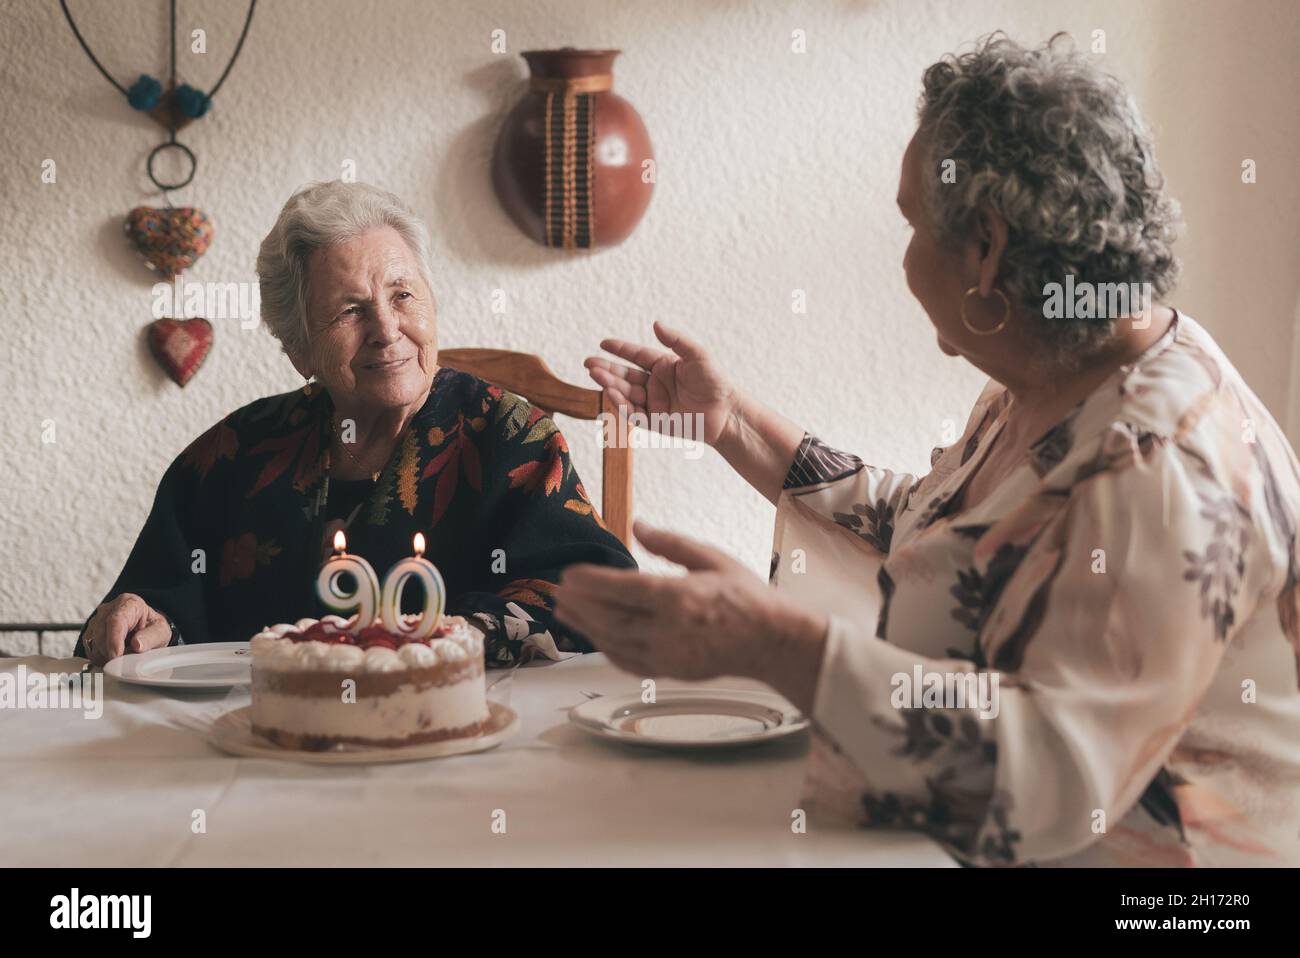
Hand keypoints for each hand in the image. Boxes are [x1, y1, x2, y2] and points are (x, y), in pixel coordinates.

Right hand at [83, 594, 171, 665]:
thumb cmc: (151, 627)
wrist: (144, 628)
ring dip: (108, 656)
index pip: (116, 621)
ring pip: (94, 645)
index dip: (114, 639)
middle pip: (101, 635)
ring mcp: (96, 622)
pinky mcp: (89, 635)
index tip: (117, 655)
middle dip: (113, 652)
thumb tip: (137, 645)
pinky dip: (102, 658)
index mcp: (129, 603)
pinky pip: (91, 652)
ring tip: (126, 654)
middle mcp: (108, 610)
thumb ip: (151, 638)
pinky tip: (116, 655)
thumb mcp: (161, 631)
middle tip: (129, 659)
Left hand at [555, 521, 827, 708]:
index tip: (568, 574)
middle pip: (610, 617)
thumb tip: (637, 525)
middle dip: (580, 605)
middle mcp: (669, 630)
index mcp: (680, 598)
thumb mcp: (713, 558)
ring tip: (564, 612)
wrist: (773, 642)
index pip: (623, 589)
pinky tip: (594, 636)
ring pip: (614, 642)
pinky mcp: (670, 671)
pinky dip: (606, 649)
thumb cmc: (746, 596)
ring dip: (585, 627)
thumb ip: (671, 544)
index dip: (591, 582)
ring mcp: (668, 655)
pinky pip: (628, 662)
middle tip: (556, 592)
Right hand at [584, 321, 738, 446]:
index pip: (636, 355)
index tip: (603, 343)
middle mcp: (656, 384)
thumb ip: (677, 340)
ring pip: (626, 394)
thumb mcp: (698, 355)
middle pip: (626, 375)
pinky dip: (621, 405)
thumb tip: (656, 323)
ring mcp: (654, 403)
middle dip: (607, 370)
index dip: (620, 350)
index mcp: (664, 366)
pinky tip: (612, 394)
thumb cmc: (716, 382)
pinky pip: (634, 414)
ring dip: (611, 385)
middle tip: (589, 364)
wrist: (727, 414)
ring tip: (596, 376)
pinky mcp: (655, 422)